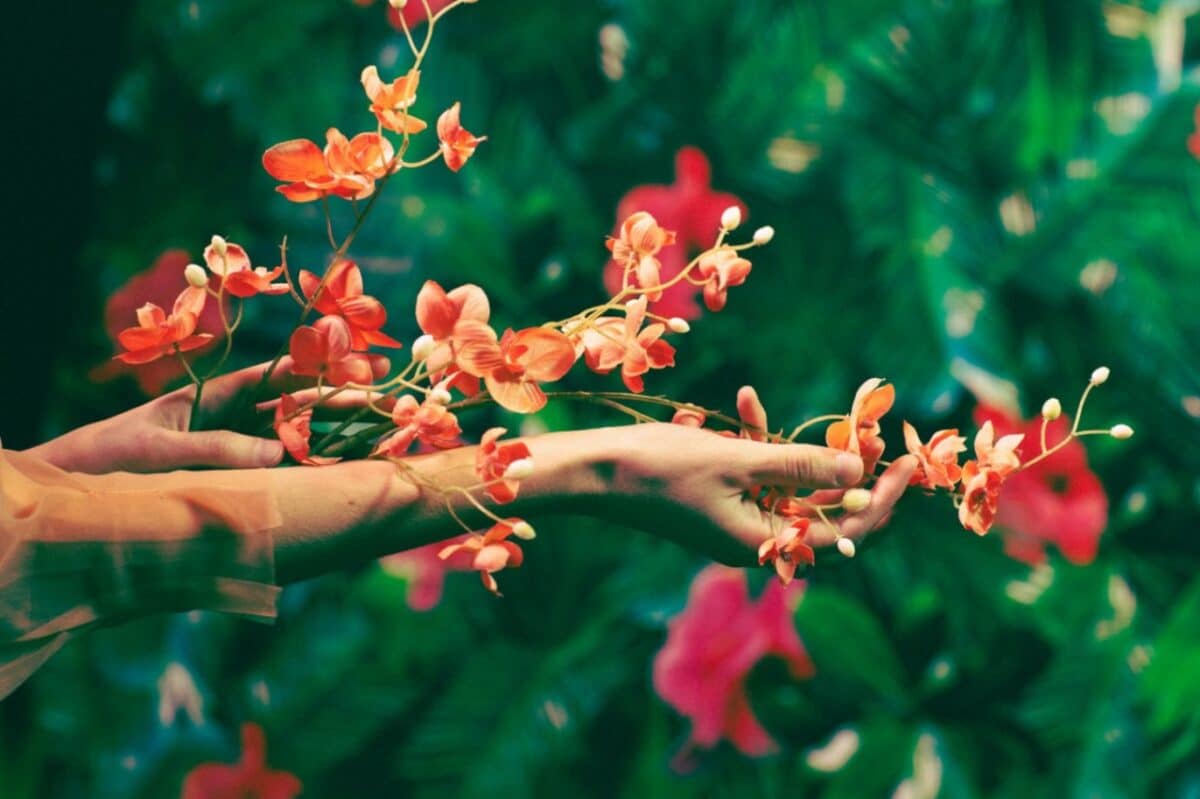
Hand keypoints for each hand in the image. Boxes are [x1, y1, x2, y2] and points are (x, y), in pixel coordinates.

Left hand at [23, 359, 387, 473]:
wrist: (72, 493)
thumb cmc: (108, 457)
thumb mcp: (161, 448)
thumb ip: (218, 449)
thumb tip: (278, 456)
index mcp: (211, 397)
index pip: (273, 378)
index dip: (314, 369)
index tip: (354, 366)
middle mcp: (228, 422)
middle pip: (293, 407)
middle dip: (337, 402)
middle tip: (382, 399)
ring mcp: (233, 454)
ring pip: (292, 441)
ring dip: (331, 438)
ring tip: (376, 434)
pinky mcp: (232, 485)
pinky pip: (276, 475)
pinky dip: (309, 472)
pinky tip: (341, 472)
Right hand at [565, 422, 916, 565]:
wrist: (594, 469)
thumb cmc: (661, 468)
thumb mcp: (738, 460)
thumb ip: (800, 464)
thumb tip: (861, 468)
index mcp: (763, 543)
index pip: (843, 530)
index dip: (879, 497)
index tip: (905, 461)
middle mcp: (754, 537)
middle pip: (820, 505)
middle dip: (844, 462)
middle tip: (869, 425)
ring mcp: (734, 516)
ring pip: (788, 482)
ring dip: (795, 443)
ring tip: (803, 410)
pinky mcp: (716, 496)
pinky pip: (753, 470)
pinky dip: (753, 439)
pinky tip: (738, 401)